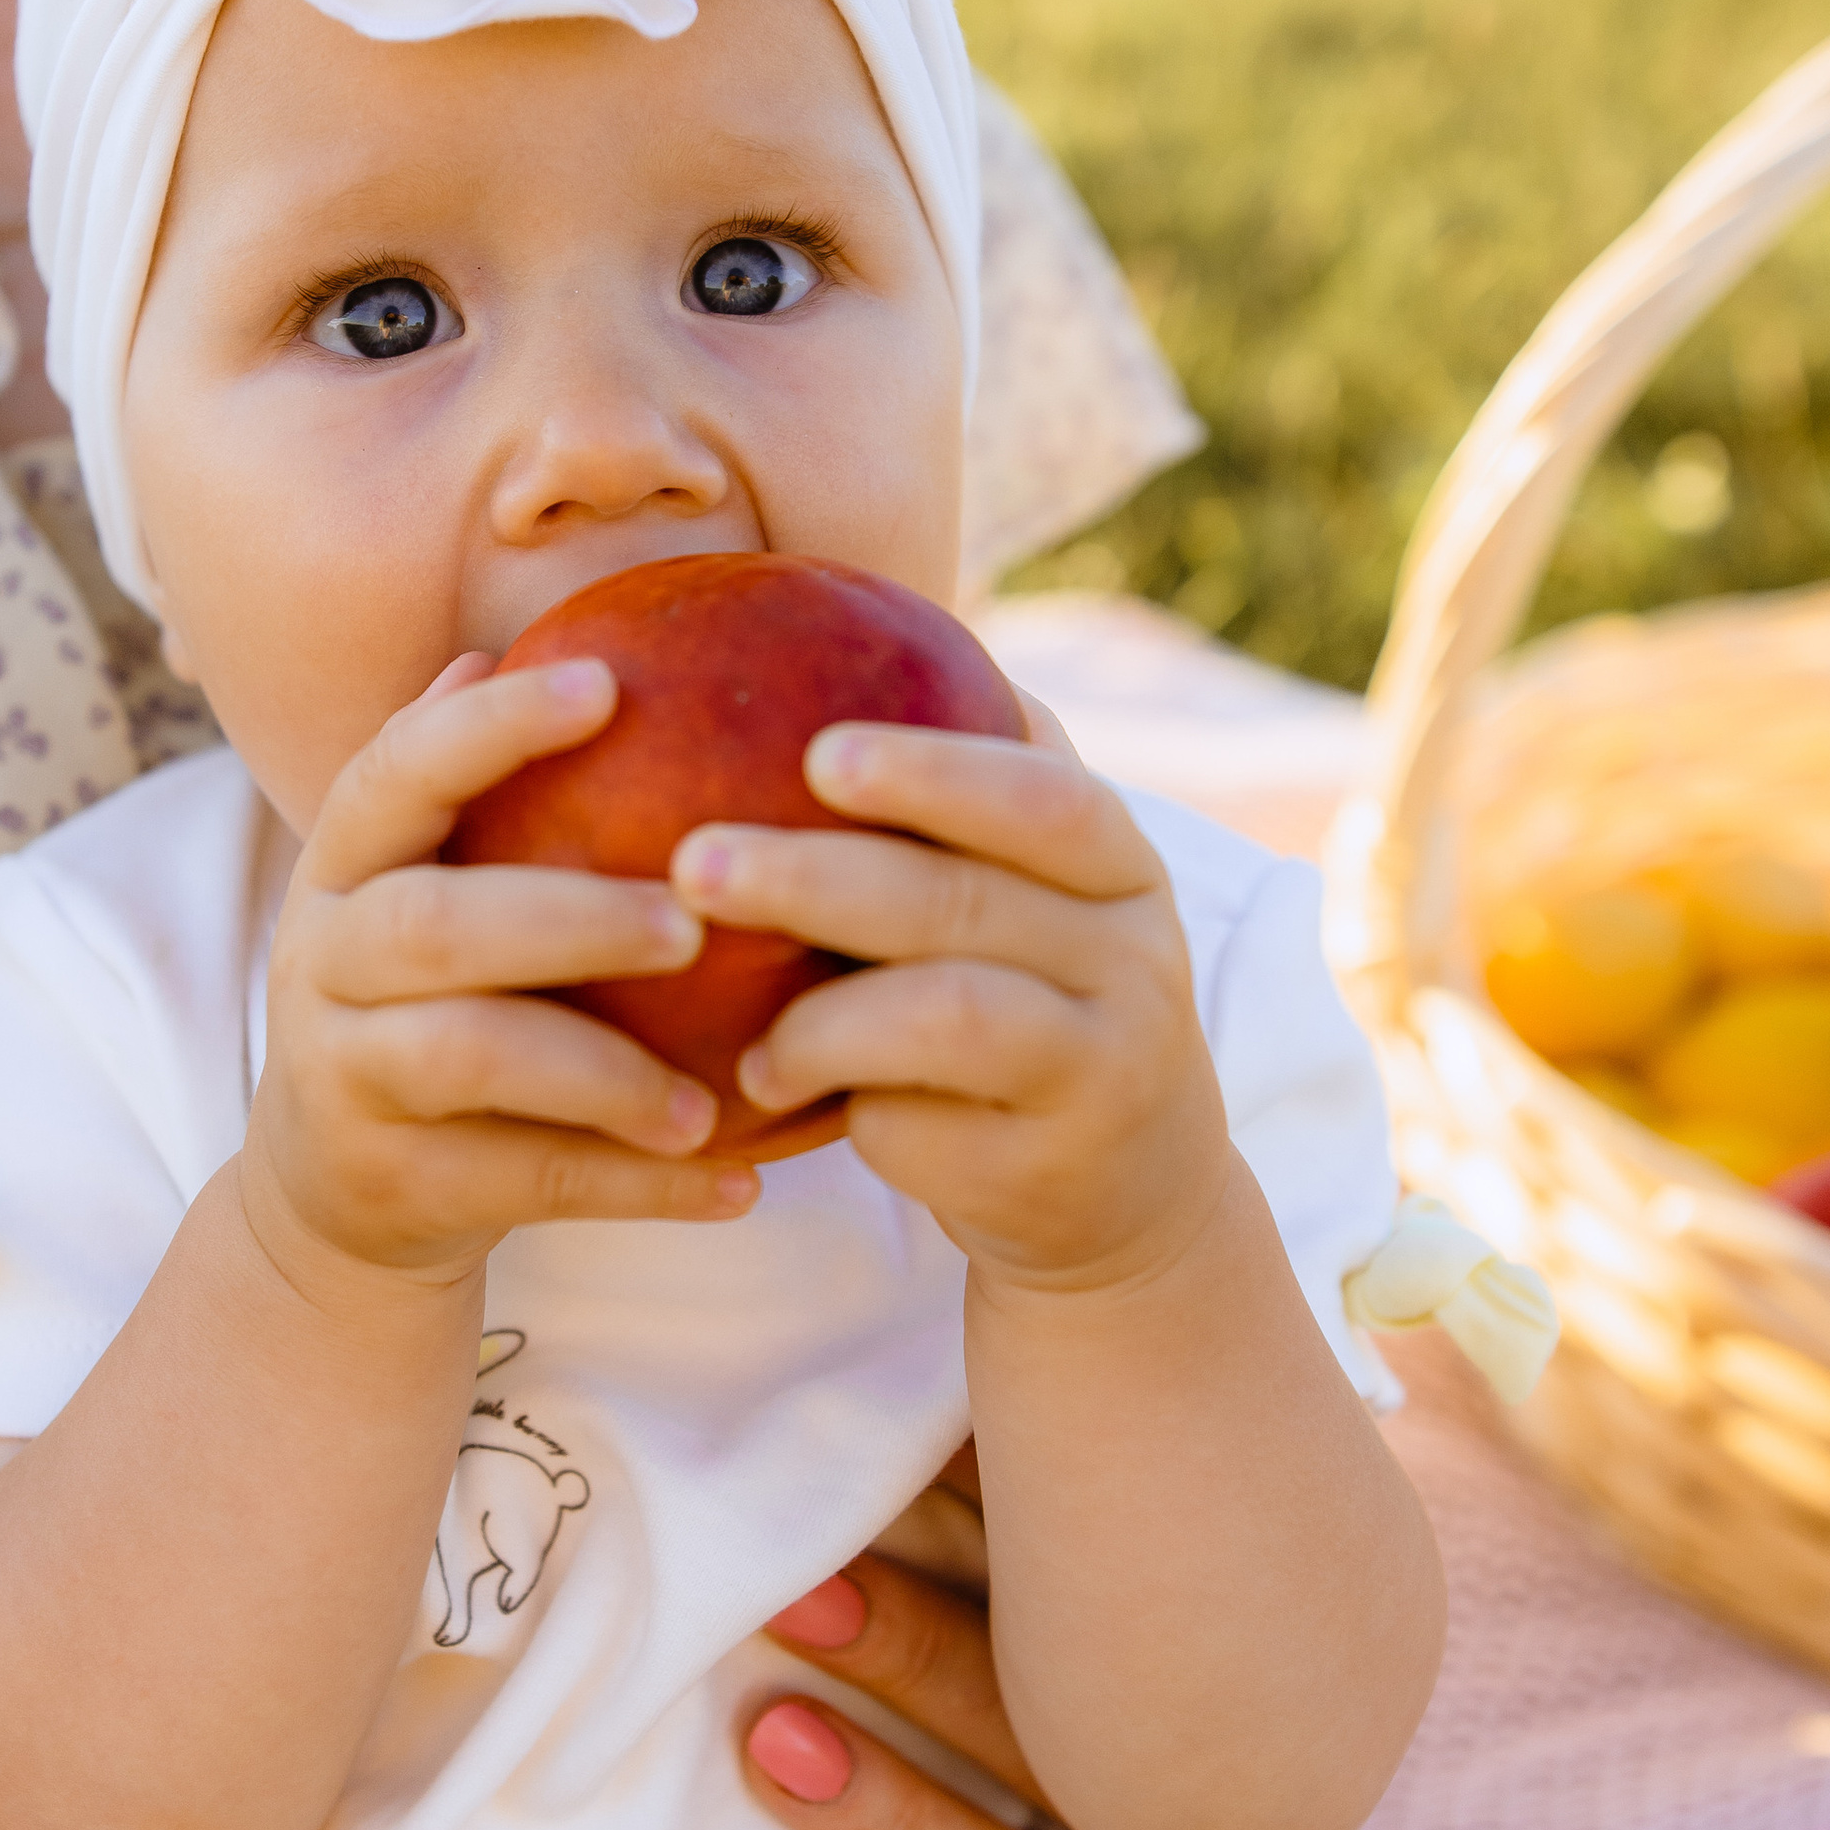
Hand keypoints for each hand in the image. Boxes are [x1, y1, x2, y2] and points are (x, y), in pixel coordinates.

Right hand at [247, 652, 757, 1286]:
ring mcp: (346, 1074)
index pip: (394, 774)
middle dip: (568, 917)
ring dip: (605, 1073)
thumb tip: (510, 650)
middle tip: (692, 920)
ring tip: (712, 1098)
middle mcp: (325, 959)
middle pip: (433, 927)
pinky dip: (635, 1187)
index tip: (605, 684)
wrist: (332, 1194)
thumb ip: (469, 798)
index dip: (488, 728)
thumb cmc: (425, 1002)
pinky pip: (524, 1180)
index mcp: (346, 865)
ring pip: (470, 1059)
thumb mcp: (426, 893)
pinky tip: (736, 1183)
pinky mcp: (391, 1180)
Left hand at [671, 706, 1226, 1295]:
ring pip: (947, 1016)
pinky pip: (921, 1122)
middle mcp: (1135, 955)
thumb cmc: (1028, 1003)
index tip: (819, 753)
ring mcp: (1104, 1064)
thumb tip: (799, 633)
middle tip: (695, 861)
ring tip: (739, 1025)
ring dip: (818, 1016)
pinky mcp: (1051, 1164)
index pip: (1044, 798)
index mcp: (1120, 866)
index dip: (936, 772)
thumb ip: (957, 807)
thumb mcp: (1029, 900)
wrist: (1129, 1196)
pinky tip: (764, 1089)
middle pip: (965, 902)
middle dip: (817, 877)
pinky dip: (836, 1103)